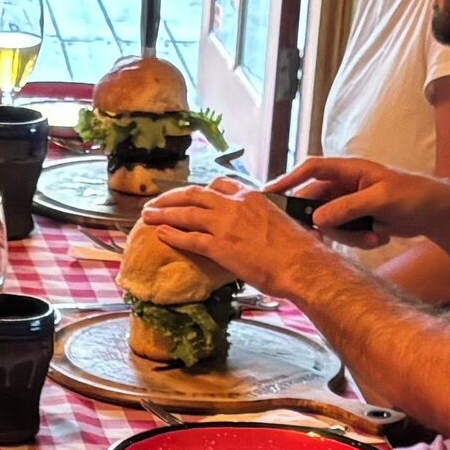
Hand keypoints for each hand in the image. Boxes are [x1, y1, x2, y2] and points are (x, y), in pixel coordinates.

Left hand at [138, 175, 327, 295]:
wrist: (301, 264)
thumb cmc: (299, 248)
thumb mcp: (282, 221)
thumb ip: (265, 217)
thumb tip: (267, 224)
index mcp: (252, 197)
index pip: (219, 185)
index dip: (200, 191)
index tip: (190, 195)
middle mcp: (235, 205)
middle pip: (195, 194)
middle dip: (172, 197)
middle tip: (157, 202)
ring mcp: (225, 225)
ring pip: (186, 213)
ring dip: (164, 213)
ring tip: (148, 215)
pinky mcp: (219, 246)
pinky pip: (189, 238)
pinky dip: (172, 234)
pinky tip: (159, 234)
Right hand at [267, 153, 445, 241]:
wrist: (437, 214)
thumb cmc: (414, 195)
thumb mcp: (381, 199)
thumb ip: (347, 207)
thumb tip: (316, 219)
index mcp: (351, 170)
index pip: (312, 169)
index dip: (289, 178)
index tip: (269, 193)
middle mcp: (346, 185)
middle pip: (316, 202)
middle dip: (322, 222)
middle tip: (321, 238)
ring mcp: (351, 205)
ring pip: (329, 223)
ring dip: (347, 235)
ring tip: (374, 238)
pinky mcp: (358, 222)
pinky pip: (344, 234)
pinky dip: (358, 240)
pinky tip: (379, 239)